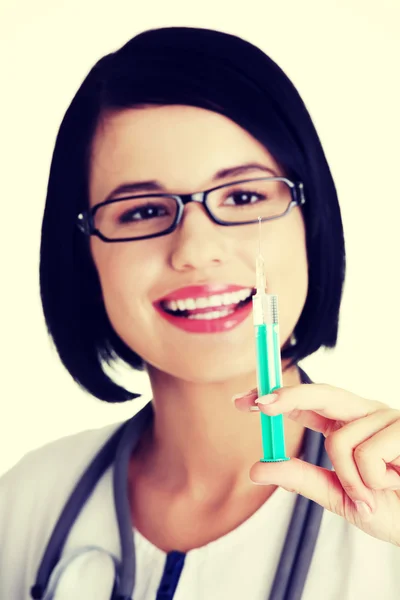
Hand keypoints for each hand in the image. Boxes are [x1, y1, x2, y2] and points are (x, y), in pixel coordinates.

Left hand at [234, 383, 399, 545]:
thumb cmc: (393, 509)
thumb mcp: (338, 496)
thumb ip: (301, 479)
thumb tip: (257, 468)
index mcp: (348, 427)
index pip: (307, 405)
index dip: (277, 398)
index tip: (244, 401)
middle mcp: (365, 415)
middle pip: (320, 394)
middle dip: (287, 397)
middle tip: (258, 404)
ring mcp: (387, 418)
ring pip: (338, 439)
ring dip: (350, 479)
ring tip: (373, 493)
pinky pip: (364, 454)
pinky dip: (370, 481)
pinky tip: (393, 483)